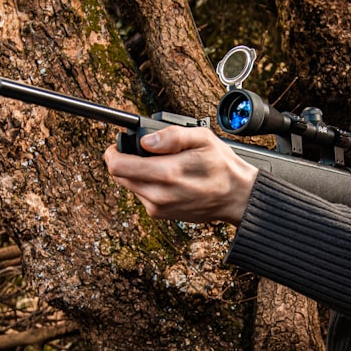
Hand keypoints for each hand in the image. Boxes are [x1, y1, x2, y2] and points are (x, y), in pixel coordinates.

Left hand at [103, 126, 258, 225]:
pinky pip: (141, 195)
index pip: (118, 166)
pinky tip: (167, 179)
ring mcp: (158, 207)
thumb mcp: (203, 138)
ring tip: (162, 165)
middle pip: (120, 176)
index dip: (113, 152)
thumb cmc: (222, 166)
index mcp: (167, 173)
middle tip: (144, 152)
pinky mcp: (160, 214)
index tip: (118, 145)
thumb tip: (147, 141)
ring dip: (137, 173)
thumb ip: (173, 136)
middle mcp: (159, 194)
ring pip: (130, 186)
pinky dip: (147, 184)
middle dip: (126, 161)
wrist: (237, 197)